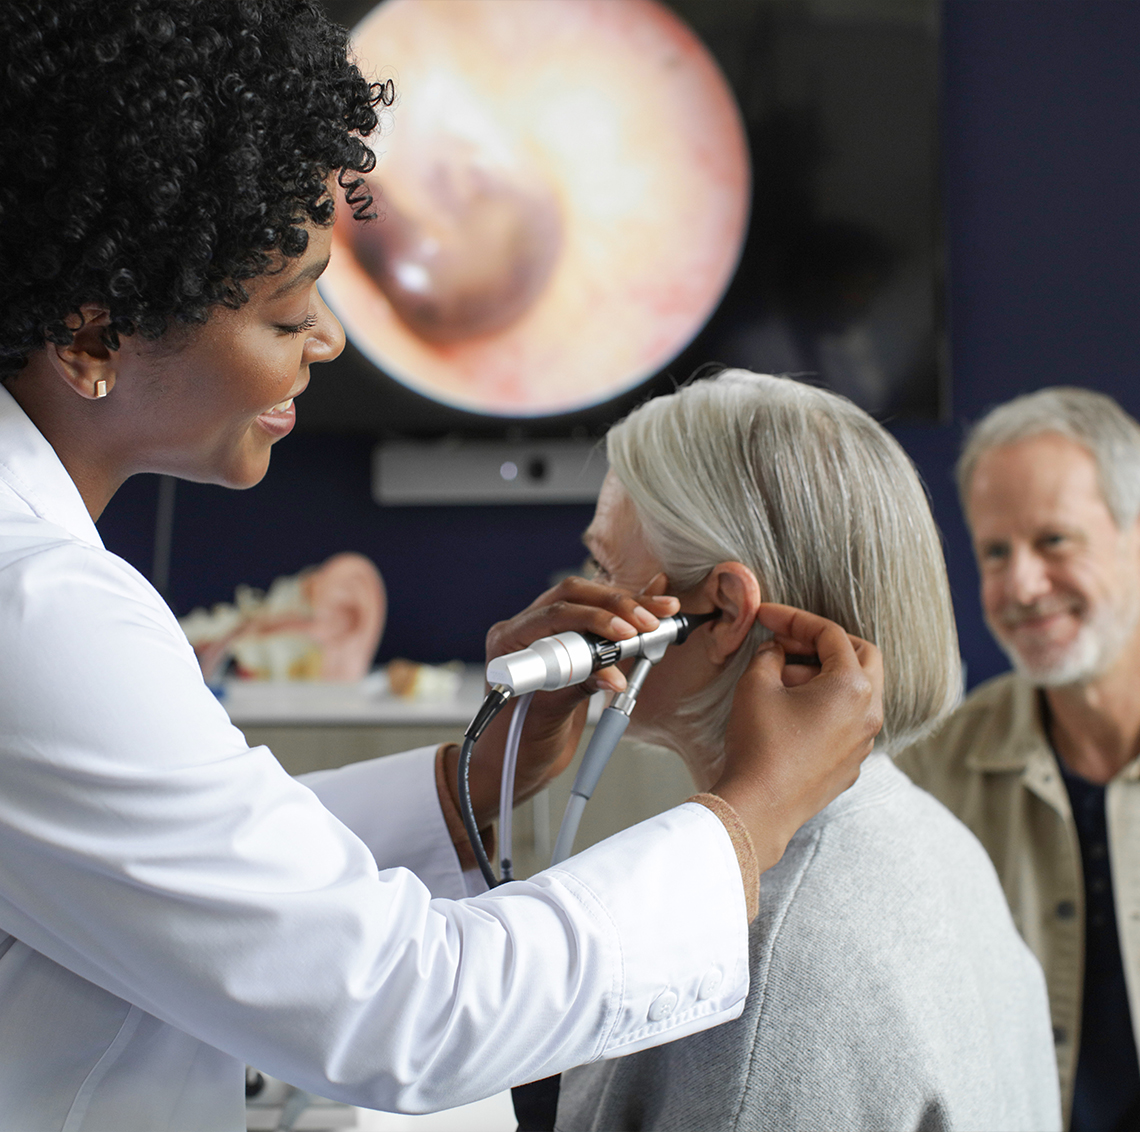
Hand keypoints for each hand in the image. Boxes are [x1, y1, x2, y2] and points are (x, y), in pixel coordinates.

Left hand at [453, 575, 678, 825]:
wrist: (513, 763)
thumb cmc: (514, 745)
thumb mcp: (544, 719)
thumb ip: (574, 690)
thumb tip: (612, 674)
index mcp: (507, 642)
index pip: (555, 615)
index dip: (593, 619)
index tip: (624, 635)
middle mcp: (524, 630)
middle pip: (574, 597)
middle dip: (616, 605)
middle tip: (647, 622)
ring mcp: (547, 633)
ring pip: (589, 601)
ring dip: (627, 606)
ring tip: (661, 610)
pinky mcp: (568, 641)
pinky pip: (597, 620)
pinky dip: (626, 616)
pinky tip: (650, 608)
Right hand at [712, 603, 882, 871]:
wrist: (759, 807)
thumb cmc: (760, 744)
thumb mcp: (757, 684)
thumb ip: (770, 654)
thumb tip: (777, 650)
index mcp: (853, 686)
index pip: (830, 634)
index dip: (795, 619)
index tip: (767, 617)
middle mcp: (869, 713)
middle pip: (862, 657)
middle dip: (825, 643)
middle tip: (790, 641)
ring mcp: (864, 742)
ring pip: (858, 691)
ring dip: (824, 676)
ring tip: (782, 680)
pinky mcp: (850, 765)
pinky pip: (848, 722)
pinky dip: (826, 706)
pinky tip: (790, 713)